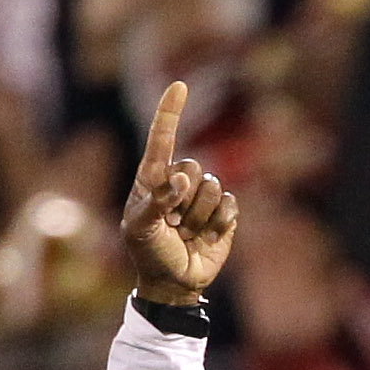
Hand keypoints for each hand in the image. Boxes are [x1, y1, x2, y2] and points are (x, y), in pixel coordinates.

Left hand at [123, 82, 238, 303]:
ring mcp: (203, 197)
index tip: (180, 86)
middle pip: (193, 167)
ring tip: (186, 233)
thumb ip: (156, 200)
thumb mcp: (139, 228)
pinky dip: (218, 225)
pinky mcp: (224, 215)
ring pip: (212, 188)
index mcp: (153, 177)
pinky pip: (229, 206)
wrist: (174, 283)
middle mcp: (179, 181)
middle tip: (173, 223)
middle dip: (184, 199)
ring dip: (199, 217)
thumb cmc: (149, 252)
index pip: (162, 138)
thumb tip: (183, 179)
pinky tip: (205, 239)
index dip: (170, 111)